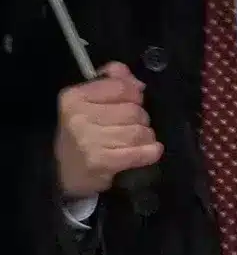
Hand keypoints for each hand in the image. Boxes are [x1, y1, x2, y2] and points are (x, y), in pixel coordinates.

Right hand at [55, 62, 162, 198]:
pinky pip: (139, 152)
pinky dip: (150, 152)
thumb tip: (136, 81)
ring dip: (145, 136)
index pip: (122, 87)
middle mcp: (77, 117)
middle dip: (141, 119)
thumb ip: (115, 82)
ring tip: (137, 141)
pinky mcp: (99, 161)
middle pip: (134, 110)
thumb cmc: (84, 133)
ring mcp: (87, 140)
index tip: (132, 103)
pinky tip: (150, 151)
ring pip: (139, 131)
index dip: (135, 95)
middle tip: (132, 126)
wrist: (67, 173)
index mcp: (74, 97)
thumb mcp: (91, 102)